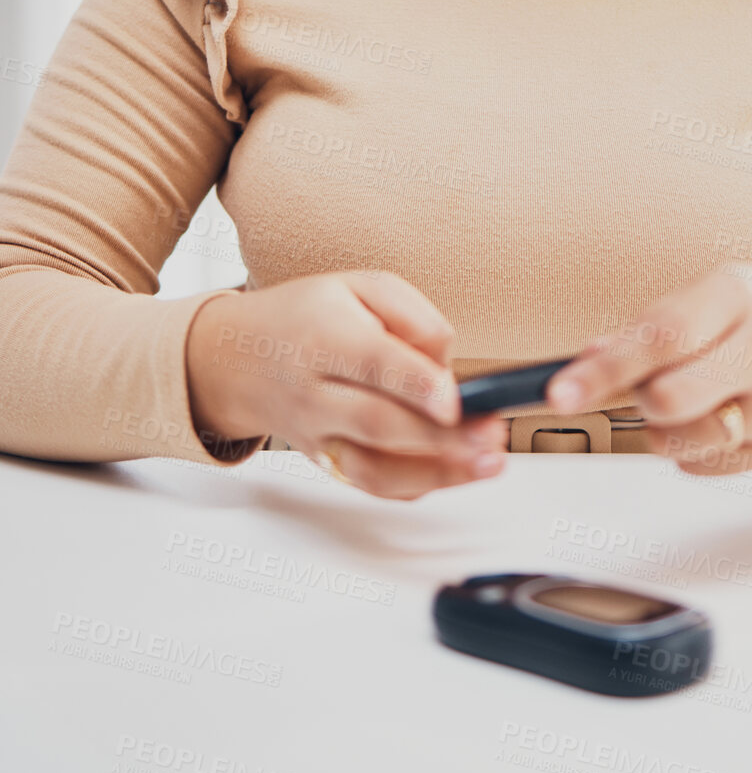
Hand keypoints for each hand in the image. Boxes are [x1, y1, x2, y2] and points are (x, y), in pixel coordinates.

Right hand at [185, 270, 505, 497]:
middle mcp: (315, 394)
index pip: (371, 363)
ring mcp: (318, 437)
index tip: (455, 400)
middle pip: (378, 424)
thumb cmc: (308, 316)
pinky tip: (457, 474)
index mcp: (324, 337)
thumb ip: (413, 316)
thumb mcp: (360, 285)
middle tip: (491, 435)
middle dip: (442, 437)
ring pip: (374, 470)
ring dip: (437, 473)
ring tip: (487, 462)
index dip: (415, 385)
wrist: (238, 359)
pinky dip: (419, 486)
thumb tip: (448, 367)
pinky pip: (373, 487)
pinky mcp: (327, 464)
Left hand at [545, 266, 751, 474]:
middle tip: (645, 383)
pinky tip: (716, 416)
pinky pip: (702, 466)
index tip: (559, 392)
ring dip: (660, 427)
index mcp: (736, 297)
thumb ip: (651, 326)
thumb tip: (586, 357)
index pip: (660, 338)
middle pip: (667, 399)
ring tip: (686, 398)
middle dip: (637, 397)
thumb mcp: (716, 295)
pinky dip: (691, 447)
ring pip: (679, 441)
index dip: (604, 369)